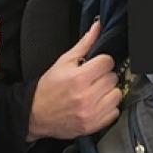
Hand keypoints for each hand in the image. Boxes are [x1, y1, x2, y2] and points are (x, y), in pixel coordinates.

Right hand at [27, 20, 119, 141]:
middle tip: (93, 79)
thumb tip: (98, 26)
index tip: (95, 65)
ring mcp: (91, 113)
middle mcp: (86, 96)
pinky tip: (97, 104)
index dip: (102, 61)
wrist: (35, 115)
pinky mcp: (93, 125)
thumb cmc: (49, 87)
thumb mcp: (63, 62)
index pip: (107, 61)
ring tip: (96, 91)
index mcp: (78, 78)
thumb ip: (84, 44)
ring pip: (117, 94)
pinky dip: (108, 108)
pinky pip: (115, 112)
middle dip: (104, 76)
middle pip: (113, 77)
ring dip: (109, 92)